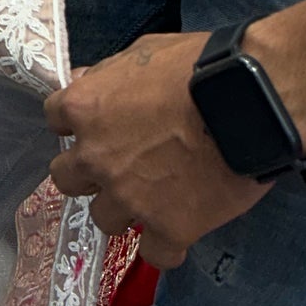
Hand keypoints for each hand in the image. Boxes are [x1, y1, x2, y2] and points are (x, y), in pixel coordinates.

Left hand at [45, 32, 271, 268]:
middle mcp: (96, 157)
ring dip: (123, 209)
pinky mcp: (169, 228)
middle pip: (65, 178)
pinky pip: (156, 254)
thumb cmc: (198, 66)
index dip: (76, 123)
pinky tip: (180, 232)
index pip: (55, 119)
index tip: (97, 125)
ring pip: (103, 218)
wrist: (249, 102)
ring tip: (154, 198)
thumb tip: (85, 80)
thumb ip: (108, 73)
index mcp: (85, 108)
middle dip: (87, 172)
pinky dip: (167, 245)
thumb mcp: (142, 52)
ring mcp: (129, 197)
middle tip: (118, 166)